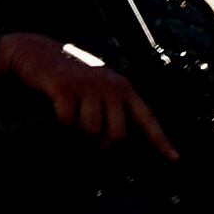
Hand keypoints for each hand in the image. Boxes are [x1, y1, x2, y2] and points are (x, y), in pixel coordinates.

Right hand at [0, 33, 176, 159]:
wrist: (38, 54)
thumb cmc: (70, 81)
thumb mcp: (98, 90)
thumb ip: (112, 111)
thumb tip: (119, 143)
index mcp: (123, 88)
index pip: (147, 119)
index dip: (161, 141)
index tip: (175, 160)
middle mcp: (111, 86)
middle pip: (117, 136)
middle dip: (100, 146)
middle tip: (87, 140)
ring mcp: (89, 86)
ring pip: (91, 132)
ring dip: (77, 134)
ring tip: (72, 118)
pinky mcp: (67, 88)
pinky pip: (68, 123)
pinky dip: (61, 123)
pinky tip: (58, 108)